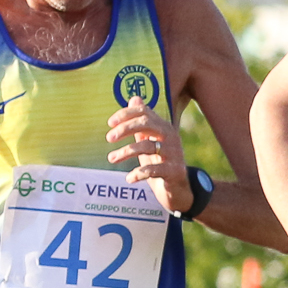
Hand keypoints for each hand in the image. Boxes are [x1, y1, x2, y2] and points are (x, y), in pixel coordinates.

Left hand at [106, 99, 189, 213]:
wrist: (178, 189)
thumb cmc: (160, 163)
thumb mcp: (149, 141)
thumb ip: (141, 124)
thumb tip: (134, 98)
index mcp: (164, 127)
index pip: (144, 112)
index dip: (126, 114)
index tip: (110, 123)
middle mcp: (171, 137)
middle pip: (146, 123)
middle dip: (125, 129)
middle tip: (109, 138)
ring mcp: (174, 154)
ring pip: (146, 146)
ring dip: (124, 152)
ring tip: (111, 159)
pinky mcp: (174, 171)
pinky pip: (153, 169)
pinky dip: (138, 174)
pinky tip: (129, 179)